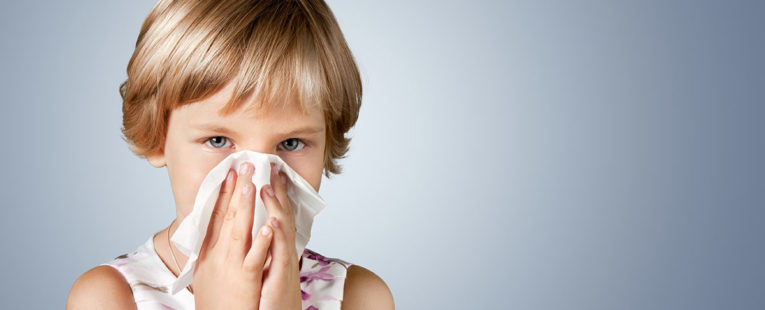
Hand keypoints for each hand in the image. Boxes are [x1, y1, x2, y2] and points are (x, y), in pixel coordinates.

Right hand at [193, 162, 273, 309]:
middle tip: (243, 164)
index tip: (229, 173)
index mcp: (209, 254)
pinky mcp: (245, 281)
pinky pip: (254, 259)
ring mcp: (230, 268)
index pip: (215, 217)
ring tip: (251, 182)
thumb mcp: (207, 274)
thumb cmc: (217, 304)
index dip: (222, 194)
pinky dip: (260, 242)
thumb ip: (211, 252)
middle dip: (235, 189)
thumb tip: (212, 235)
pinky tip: (267, 225)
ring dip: (245, 206)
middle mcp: (216, 257)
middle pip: (227, 217)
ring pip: (238, 231)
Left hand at [258, 166, 301, 309]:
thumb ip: (261, 250)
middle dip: (276, 190)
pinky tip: (273, 222)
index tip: (266, 172)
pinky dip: (277, 237)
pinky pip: (280, 255)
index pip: (274, 215)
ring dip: (276, 207)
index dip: (271, 194)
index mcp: (275, 250)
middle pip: (281, 215)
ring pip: (282, 231)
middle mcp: (282, 254)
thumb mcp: (265, 271)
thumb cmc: (268, 302)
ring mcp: (283, 265)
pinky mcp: (281, 279)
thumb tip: (255, 233)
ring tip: (267, 185)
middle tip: (271, 166)